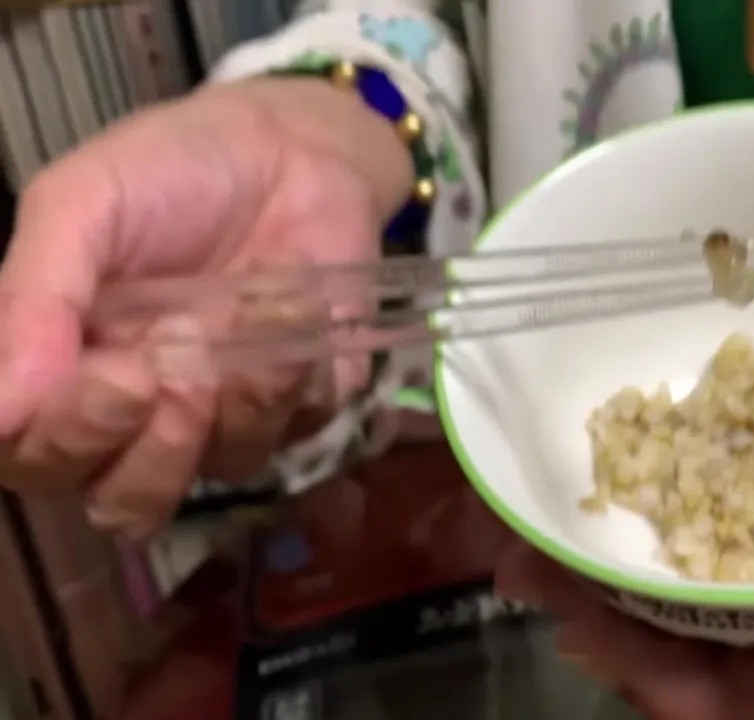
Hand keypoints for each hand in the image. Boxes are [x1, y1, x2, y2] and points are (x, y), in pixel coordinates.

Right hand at [0, 78, 413, 538]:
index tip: (115, 376)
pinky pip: (304, 424)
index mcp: (63, 373)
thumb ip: (32, 299)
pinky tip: (297, 299)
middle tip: (173, 369)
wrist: (290, 145)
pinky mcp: (306, 403)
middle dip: (155, 444)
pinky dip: (302, 364)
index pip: (35, 460)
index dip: (69, 441)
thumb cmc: (170, 171)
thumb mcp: (80, 206)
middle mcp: (141, 416)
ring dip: (241, 394)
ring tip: (247, 306)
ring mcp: (229, 416)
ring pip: (225, 467)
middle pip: (126, 501)